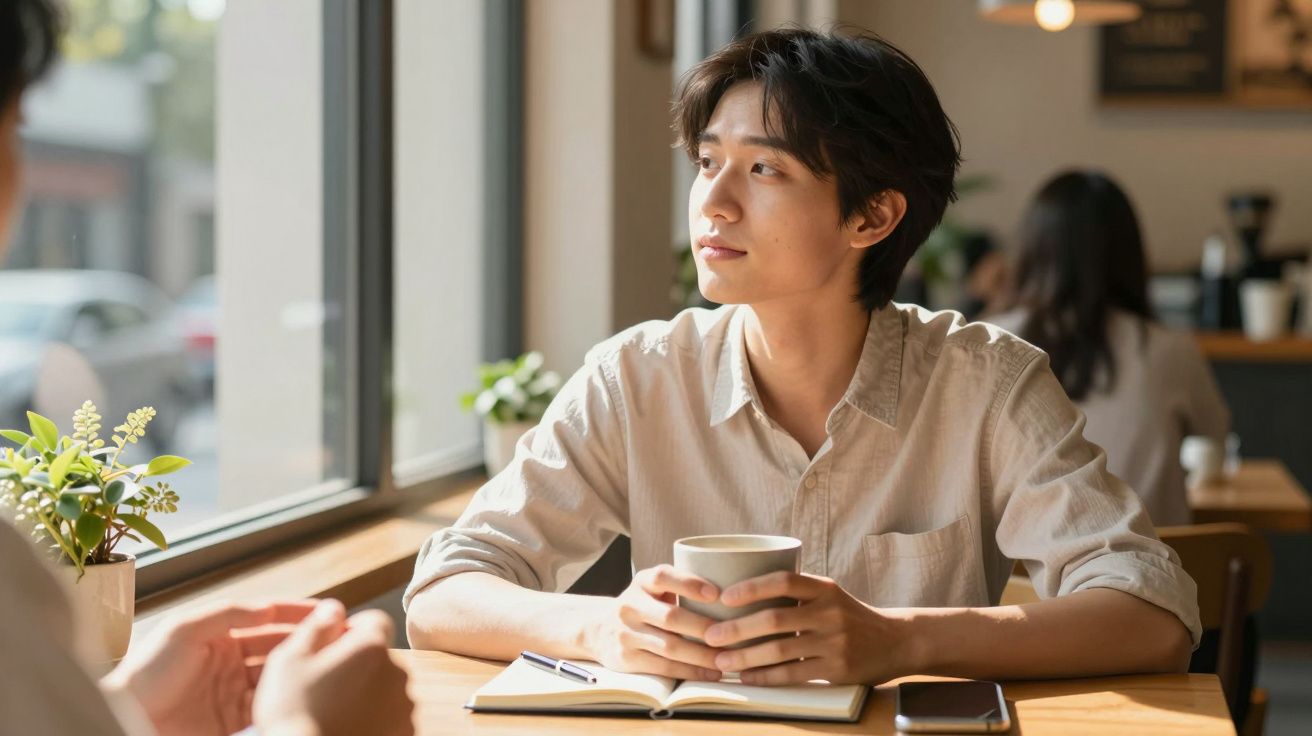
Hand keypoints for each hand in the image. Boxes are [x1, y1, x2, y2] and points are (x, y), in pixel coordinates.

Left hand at [103, 600, 321, 735]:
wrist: (125, 720)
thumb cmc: (145, 672)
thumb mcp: (183, 629)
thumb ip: (227, 613)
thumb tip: (269, 607)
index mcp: (221, 635)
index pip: (269, 618)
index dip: (299, 613)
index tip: (330, 612)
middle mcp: (232, 662)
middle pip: (281, 647)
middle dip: (311, 641)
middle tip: (343, 639)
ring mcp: (234, 693)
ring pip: (281, 677)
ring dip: (306, 671)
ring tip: (334, 667)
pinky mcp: (234, 722)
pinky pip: (269, 707)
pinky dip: (289, 700)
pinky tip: (309, 696)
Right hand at [253, 599, 414, 735]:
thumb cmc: (294, 712)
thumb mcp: (290, 659)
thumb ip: (317, 625)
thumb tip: (334, 607)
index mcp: (372, 646)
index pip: (374, 621)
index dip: (351, 632)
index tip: (329, 651)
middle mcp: (398, 672)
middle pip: (379, 656)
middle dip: (357, 665)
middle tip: (325, 687)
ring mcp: (404, 706)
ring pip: (385, 687)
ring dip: (366, 693)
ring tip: (334, 712)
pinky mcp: (404, 732)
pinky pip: (390, 715)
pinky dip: (375, 719)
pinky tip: (347, 727)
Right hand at [583, 564, 723, 679]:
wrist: (599, 630)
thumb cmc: (644, 605)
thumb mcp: (654, 588)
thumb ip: (682, 586)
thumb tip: (733, 595)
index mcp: (642, 582)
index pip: (663, 576)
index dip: (689, 583)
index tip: (716, 594)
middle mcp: (630, 605)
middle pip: (671, 617)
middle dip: (705, 628)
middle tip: (734, 636)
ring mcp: (625, 633)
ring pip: (670, 646)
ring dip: (703, 655)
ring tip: (727, 659)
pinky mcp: (626, 658)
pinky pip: (664, 667)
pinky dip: (690, 671)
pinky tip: (710, 673)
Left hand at [703, 572, 910, 684]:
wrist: (895, 641)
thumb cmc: (849, 616)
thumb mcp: (829, 595)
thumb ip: (796, 594)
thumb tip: (738, 594)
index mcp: (824, 588)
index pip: (783, 580)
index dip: (751, 588)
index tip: (724, 597)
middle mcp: (830, 612)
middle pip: (774, 619)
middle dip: (737, 629)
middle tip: (710, 635)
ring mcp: (835, 642)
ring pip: (779, 650)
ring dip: (744, 657)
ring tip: (721, 660)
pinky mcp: (837, 669)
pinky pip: (793, 674)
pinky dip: (765, 676)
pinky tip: (746, 677)